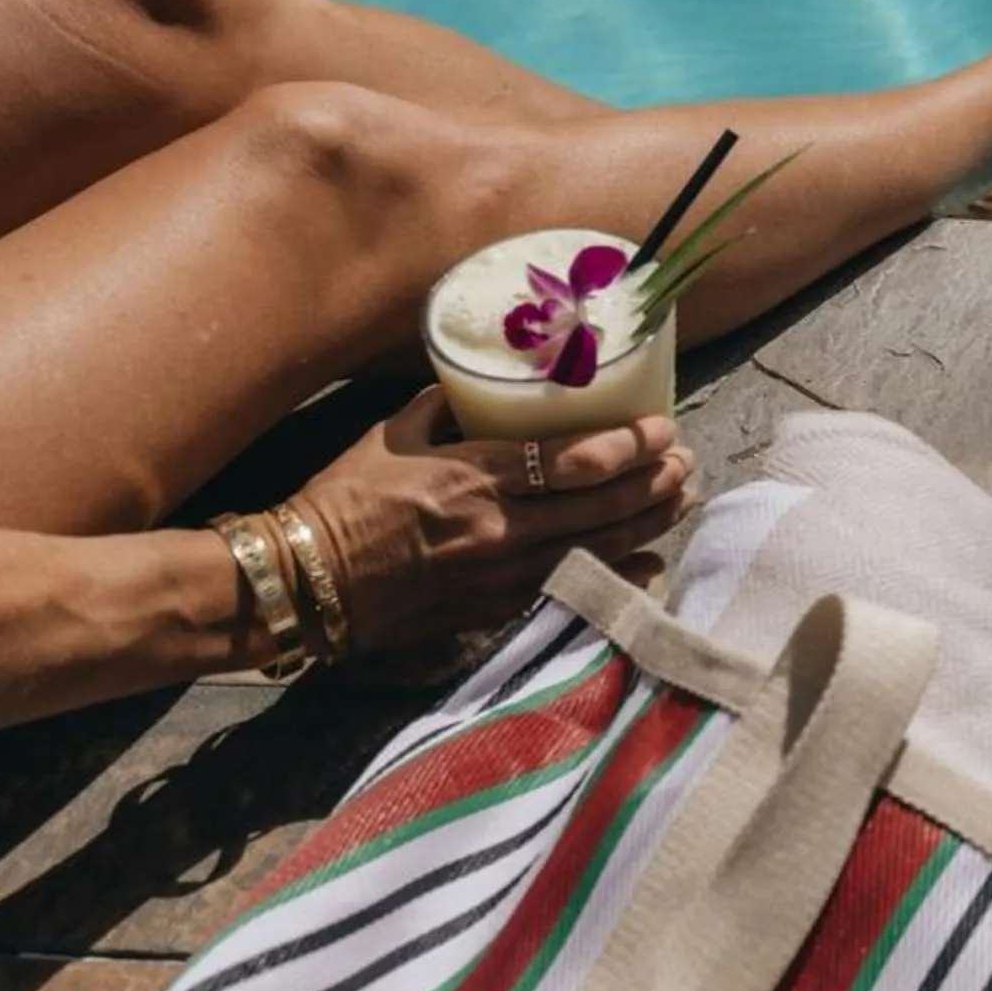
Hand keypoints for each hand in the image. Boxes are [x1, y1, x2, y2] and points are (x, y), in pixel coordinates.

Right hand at [286, 388, 695, 654]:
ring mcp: (504, 575)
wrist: (305, 581)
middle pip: (605, 505)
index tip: (662, 428)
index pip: (578, 458)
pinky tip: (651, 563)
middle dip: (657, 481)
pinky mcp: (498, 610)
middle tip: (686, 461)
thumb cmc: (344, 499)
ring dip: (652, 523)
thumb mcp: (392, 434)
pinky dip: (621, 575)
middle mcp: (502, 528)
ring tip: (681, 500)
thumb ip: (447, 405)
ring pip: (601, 548)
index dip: (632, 443)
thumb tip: (486, 379)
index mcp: (477, 475)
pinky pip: (575, 590)